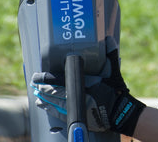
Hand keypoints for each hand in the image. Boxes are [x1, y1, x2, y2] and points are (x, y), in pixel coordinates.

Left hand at [31, 49, 145, 135]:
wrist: (121, 113)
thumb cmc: (117, 91)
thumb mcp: (115, 72)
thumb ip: (111, 55)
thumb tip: (109, 39)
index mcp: (88, 85)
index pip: (64, 80)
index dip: (49, 79)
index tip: (38, 76)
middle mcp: (81, 97)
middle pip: (57, 92)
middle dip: (45, 88)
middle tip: (36, 83)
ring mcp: (79, 108)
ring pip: (57, 103)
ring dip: (46, 98)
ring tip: (38, 93)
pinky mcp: (79, 117)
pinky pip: (60, 113)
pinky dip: (50, 109)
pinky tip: (43, 105)